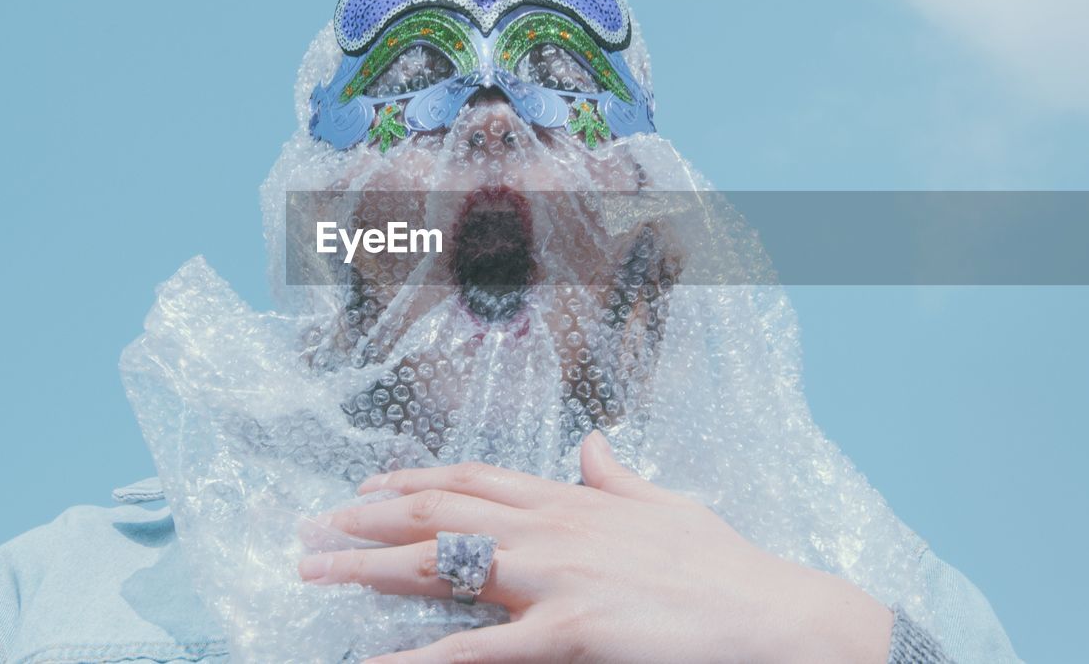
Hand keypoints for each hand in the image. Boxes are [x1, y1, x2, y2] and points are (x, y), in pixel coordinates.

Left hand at [297, 432, 891, 662]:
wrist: (774, 614)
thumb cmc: (723, 567)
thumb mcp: (666, 507)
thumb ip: (618, 478)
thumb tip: (592, 446)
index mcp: (573, 500)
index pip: (474, 480)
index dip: (414, 480)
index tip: (369, 485)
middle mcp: (552, 527)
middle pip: (440, 512)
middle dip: (370, 518)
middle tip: (314, 525)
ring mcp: (556, 575)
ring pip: (442, 564)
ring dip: (369, 567)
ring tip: (314, 569)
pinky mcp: (569, 629)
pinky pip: (476, 650)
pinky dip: (417, 660)